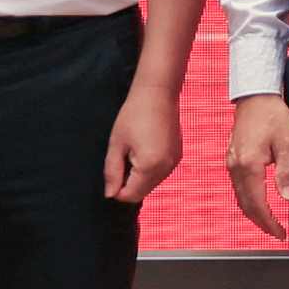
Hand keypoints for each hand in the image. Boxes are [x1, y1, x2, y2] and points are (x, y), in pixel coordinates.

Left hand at [103, 84, 180, 208]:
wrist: (158, 94)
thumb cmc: (133, 115)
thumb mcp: (117, 144)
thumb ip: (112, 172)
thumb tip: (110, 194)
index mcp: (149, 166)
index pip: (131, 195)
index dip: (116, 190)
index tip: (111, 172)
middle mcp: (166, 168)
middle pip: (142, 192)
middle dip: (128, 185)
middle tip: (120, 160)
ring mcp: (174, 162)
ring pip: (152, 184)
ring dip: (139, 178)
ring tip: (132, 153)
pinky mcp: (177, 156)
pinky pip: (161, 173)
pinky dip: (150, 170)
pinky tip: (144, 150)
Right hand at [227, 96, 288, 243]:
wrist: (256, 95)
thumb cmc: (273, 115)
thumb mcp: (286, 143)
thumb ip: (286, 171)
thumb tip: (288, 197)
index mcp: (249, 165)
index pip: (257, 204)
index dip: (269, 222)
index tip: (281, 233)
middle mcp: (236, 167)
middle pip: (245, 205)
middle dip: (261, 222)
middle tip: (277, 233)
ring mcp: (231, 162)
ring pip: (240, 197)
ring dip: (253, 212)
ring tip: (269, 222)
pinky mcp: (232, 158)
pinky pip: (237, 186)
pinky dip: (247, 199)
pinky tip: (257, 201)